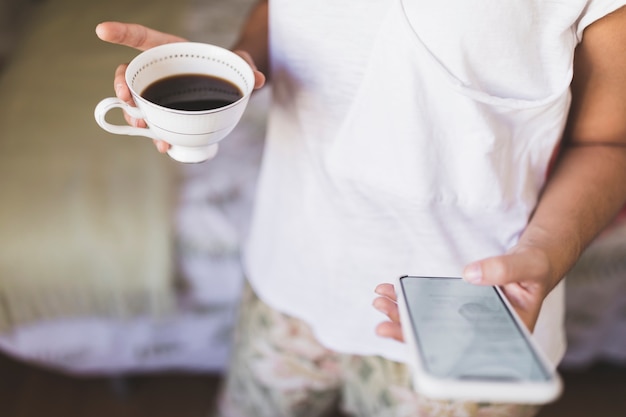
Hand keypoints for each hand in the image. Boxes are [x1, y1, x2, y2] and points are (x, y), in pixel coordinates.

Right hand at [95, 22, 265, 152]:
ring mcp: (161, 93)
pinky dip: (156, 135)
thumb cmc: (229, 66)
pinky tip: (163, 145)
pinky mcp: (169, 112)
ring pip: (138, 103)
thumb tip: (258, 78)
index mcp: (171, 49)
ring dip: (135, 116)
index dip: (121, 32)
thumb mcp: (238, 63)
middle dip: (121, 86)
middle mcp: (161, 71)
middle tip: (126, 98)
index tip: (102, 30)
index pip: (142, 37)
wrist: (231, 85)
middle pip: (130, 74)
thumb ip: (246, 66)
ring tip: (143, 127)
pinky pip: (156, 123)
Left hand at [373, 245, 556, 342]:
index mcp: (503, 334)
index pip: (463, 350)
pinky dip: (410, 299)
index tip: (407, 339)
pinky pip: (431, 306)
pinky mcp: (459, 303)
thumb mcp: (531, 265)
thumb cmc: (538, 266)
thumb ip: (507, 269)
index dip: (433, 348)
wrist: (537, 256)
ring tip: (379, 300)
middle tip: (381, 319)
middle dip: (407, 330)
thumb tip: (470, 275)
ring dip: (403, 313)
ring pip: (430, 323)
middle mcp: (481, 331)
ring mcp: (467, 318)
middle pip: (439, 339)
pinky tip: (391, 291)